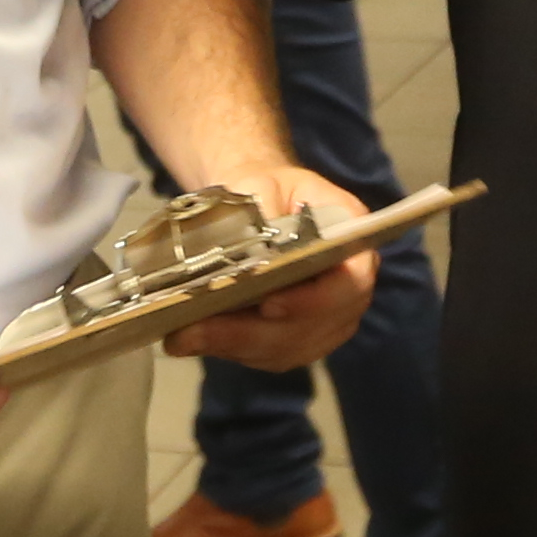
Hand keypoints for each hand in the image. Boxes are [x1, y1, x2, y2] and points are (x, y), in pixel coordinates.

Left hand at [163, 166, 377, 368]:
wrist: (262, 204)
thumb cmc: (268, 189)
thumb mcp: (262, 181)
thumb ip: (260, 203)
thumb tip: (251, 242)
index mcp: (352, 241)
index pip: (351, 282)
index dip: (314, 301)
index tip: (269, 304)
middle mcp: (349, 287)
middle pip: (315, 326)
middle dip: (253, 332)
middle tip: (197, 329)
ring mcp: (328, 319)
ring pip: (289, 348)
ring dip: (234, 346)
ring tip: (183, 337)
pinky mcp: (300, 338)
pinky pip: (271, 355)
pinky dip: (232, 350)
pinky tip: (192, 340)